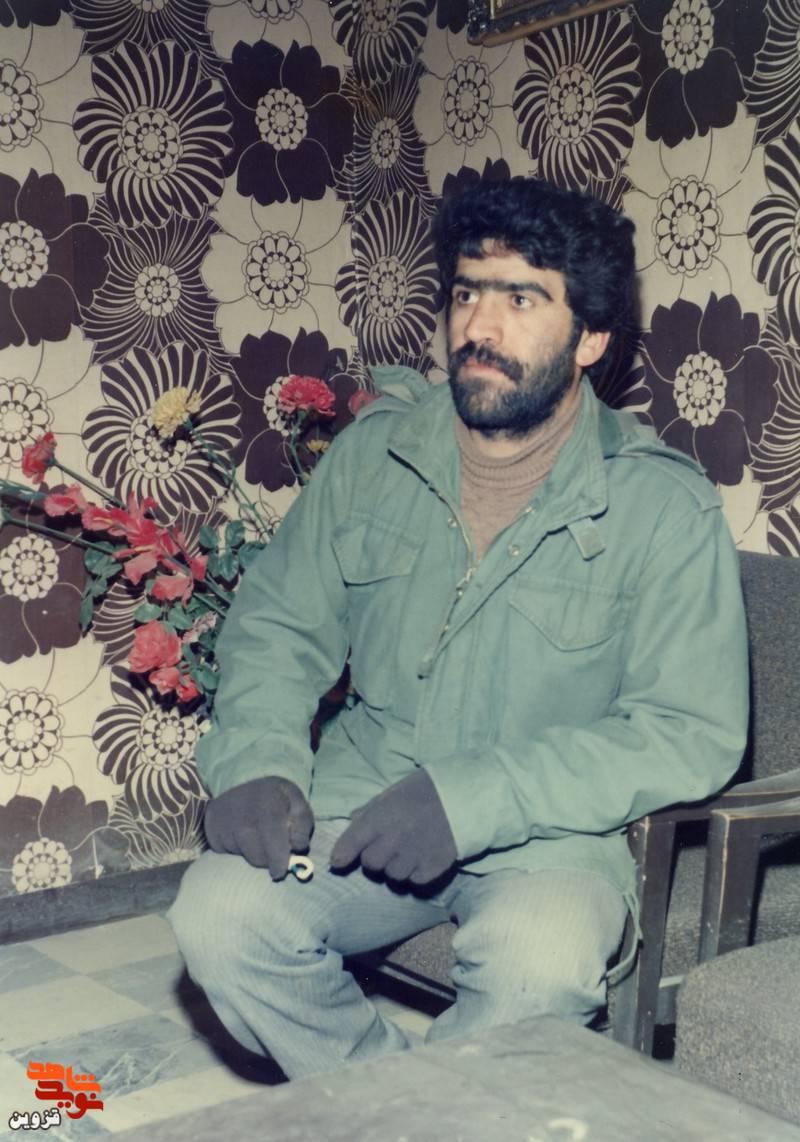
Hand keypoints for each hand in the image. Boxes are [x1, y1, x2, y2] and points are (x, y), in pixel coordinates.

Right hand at [203, 776, 312, 878]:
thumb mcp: (297, 804)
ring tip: (258, 836)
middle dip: (268, 860)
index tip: (280, 872)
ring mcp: (224, 823)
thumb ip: (302, 826)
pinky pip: (227, 852)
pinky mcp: (212, 830)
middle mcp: (242, 815)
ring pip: (242, 856)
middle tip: (274, 850)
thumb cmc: (276, 798)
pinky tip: (242, 834)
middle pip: (257, 857)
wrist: (244, 780)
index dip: (278, 861)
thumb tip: (298, 848)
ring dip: (254, 853)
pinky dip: (237, 848)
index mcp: (268, 806)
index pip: (273, 842)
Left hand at [330, 768, 456, 884]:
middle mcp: (395, 838)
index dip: (342, 854)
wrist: (465, 796)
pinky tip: (422, 857)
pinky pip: (415, 881)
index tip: (338, 861)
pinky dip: (416, 873)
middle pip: (371, 864)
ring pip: (392, 876)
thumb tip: (352, 820)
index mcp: (381, 816)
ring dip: (396, 867)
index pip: (351, 842)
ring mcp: (414, 855)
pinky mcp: (433, 868)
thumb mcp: (393, 792)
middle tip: (387, 846)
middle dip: (375, 857)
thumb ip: (370, 809)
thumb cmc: (426, 791)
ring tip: (408, 851)